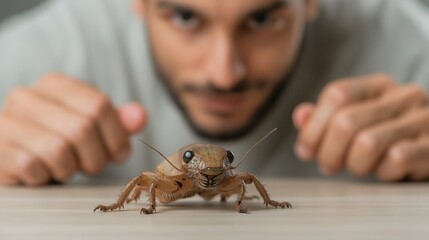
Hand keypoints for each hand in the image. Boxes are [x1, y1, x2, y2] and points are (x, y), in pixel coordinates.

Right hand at [0, 74, 146, 185]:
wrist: (18, 160)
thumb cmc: (60, 143)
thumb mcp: (93, 129)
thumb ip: (117, 121)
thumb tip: (140, 115)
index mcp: (55, 84)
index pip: (99, 106)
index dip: (116, 136)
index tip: (118, 154)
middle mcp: (26, 96)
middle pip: (82, 128)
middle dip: (95, 157)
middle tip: (90, 165)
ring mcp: (6, 122)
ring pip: (59, 150)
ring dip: (70, 169)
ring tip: (64, 167)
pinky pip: (34, 168)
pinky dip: (46, 177)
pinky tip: (43, 172)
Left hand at [293, 74, 428, 180]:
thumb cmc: (386, 136)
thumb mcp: (355, 121)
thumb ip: (325, 118)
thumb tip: (300, 115)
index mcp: (377, 85)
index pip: (337, 94)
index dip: (313, 126)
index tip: (305, 151)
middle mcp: (402, 96)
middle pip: (347, 120)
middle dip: (328, 152)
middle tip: (328, 166)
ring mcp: (422, 118)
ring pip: (368, 142)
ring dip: (354, 164)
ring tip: (356, 168)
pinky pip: (396, 159)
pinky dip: (381, 172)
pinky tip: (383, 171)